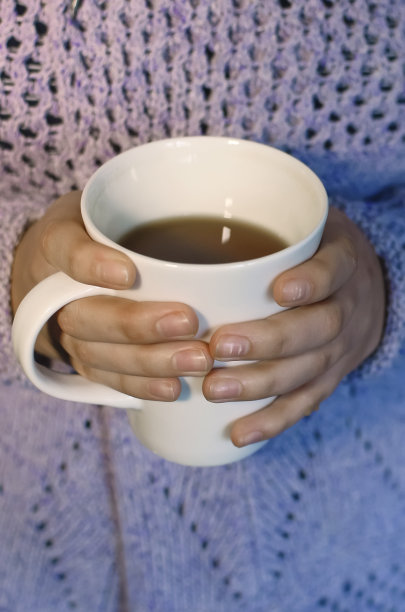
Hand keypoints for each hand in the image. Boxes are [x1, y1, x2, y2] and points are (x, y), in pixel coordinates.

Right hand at [11, 191, 212, 399]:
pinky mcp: (86, 359)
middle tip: (188, 321)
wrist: (60, 271)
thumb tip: (220, 219)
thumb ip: (147, 207)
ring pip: (100, 354)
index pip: (65, 250)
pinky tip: (173, 388)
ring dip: (149, 361)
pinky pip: (107, 378)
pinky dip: (140, 385)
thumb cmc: (100, 231)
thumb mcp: (111, 206)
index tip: (128, 272)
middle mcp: (56, 293)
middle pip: (87, 315)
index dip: (91, 264)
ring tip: (197, 360)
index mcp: (59, 243)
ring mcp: (70, 332)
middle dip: (137, 324)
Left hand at [202, 207, 384, 446]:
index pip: (334, 270)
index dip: (312, 281)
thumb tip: (183, 227)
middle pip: (318, 329)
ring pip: (307, 372)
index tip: (278, 289)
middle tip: (219, 347)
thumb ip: (267, 224)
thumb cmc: (316, 255)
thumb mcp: (307, 227)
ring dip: (261, 384)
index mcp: (342, 263)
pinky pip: (305, 404)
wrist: (365, 291)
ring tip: (215, 390)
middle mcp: (347, 308)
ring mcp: (340, 349)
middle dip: (268, 341)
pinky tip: (239, 433)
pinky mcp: (328, 378)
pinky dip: (273, 420)